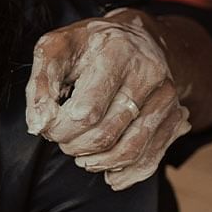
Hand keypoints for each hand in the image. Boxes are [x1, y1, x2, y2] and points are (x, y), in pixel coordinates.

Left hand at [25, 8, 191, 188]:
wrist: (137, 37)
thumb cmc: (89, 45)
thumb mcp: (56, 49)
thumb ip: (40, 84)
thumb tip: (38, 125)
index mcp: (118, 53)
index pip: (86, 112)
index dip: (60, 128)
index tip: (50, 124)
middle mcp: (149, 74)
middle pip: (105, 134)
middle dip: (73, 146)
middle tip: (62, 138)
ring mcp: (165, 98)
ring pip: (129, 151)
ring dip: (96, 162)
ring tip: (80, 153)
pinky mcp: (173, 117)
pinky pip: (151, 159)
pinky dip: (126, 174)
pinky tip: (108, 174)